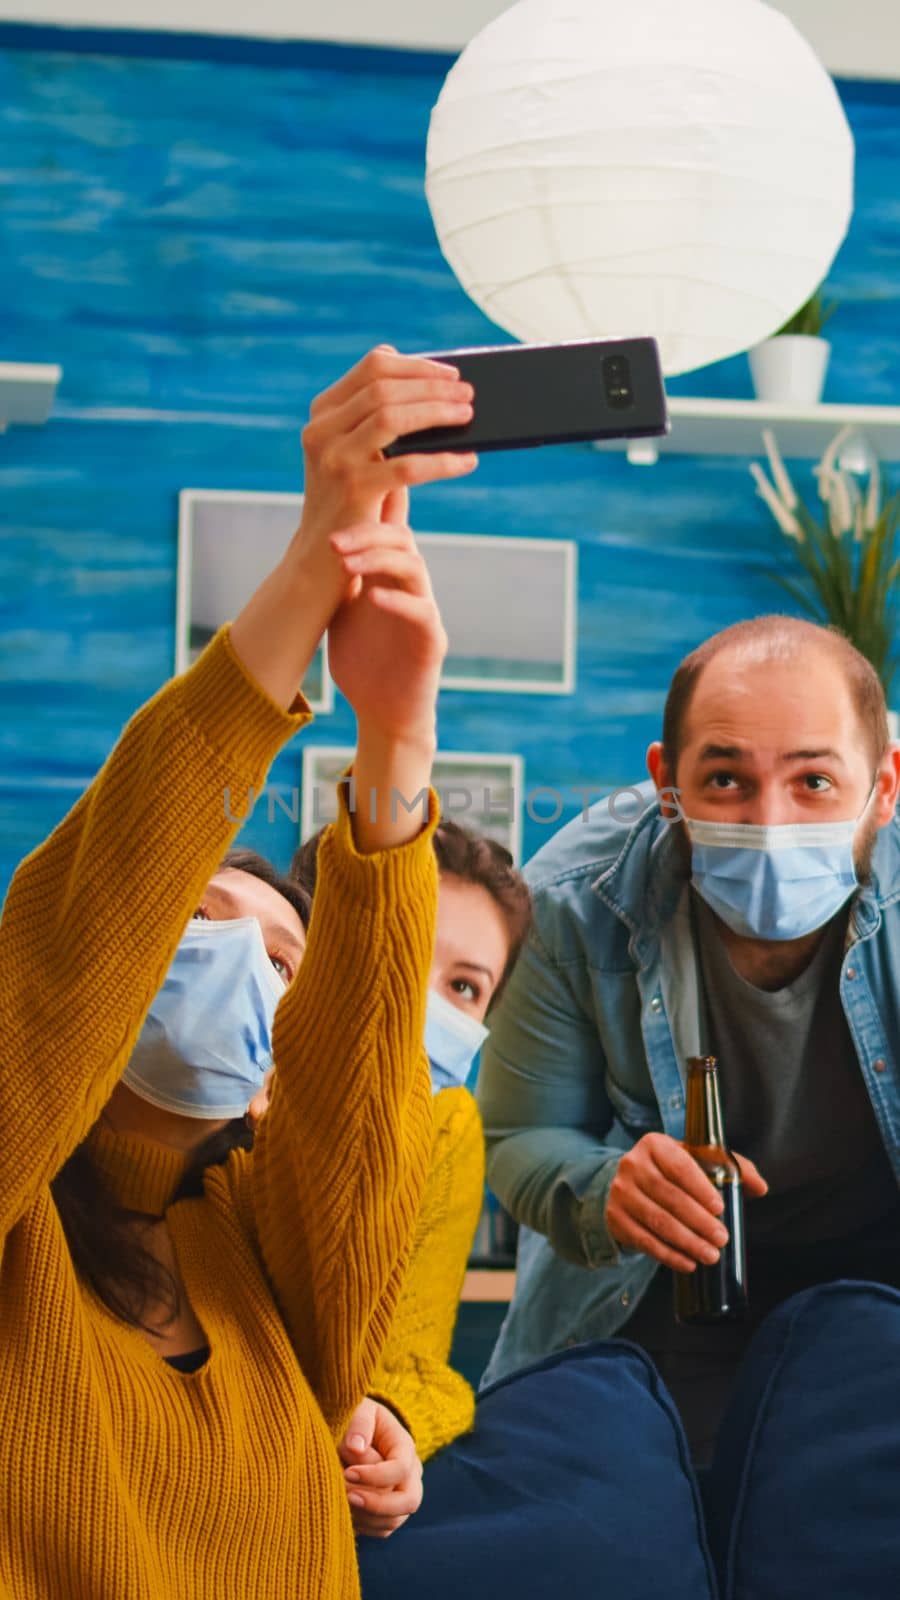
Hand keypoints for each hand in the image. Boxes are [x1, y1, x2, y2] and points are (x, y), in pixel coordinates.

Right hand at [299, 345, 477, 543]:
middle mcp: (323, 430)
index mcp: (324, 411)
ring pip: (393, 417)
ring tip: (467, 417)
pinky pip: (408, 466)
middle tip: (468, 394)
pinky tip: (467, 461)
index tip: (450, 373)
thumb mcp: (357, 451)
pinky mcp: (354, 489)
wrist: (325, 554)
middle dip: (432, 387)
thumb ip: (378, 417)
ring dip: (437, 412)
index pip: (372, 368)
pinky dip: (443, 461)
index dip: (416, 366)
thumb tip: (433, 385)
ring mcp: (335, 458)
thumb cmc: (354, 498)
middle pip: (385, 389)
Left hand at [327, 505, 446, 748]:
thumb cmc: (363, 664)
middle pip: (402, 538)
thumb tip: (311, 538)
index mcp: (388, 578)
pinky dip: (398, 601)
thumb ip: (339, 578)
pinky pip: (422, 612)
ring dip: (378, 560)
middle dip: (366, 533)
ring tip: (345, 564)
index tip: (338, 496)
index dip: (372, 505)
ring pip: (414, 567)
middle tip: (331, 541)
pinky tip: (373, 598)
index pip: (387, 529)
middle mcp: (411, 587)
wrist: (382, 714)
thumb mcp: (343, 611)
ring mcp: (425, 612)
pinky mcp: (432, 641)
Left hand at [339, 1397, 423, 1538]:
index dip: (374, 1476)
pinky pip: (382, 1530)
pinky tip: (344, 1510)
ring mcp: (402, 1495)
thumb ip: (358, 1425)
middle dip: (377, 1504)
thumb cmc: (355, 1419)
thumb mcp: (358, 1411)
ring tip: (341, 1501)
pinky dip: (364, 1526)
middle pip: (409, 1501)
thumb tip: (356, 1448)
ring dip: (365, 1516)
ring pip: (394, 1520)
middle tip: (349, 1497)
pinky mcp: (391, 1512)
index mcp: (404, 1446)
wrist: (352, 1432)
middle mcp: (410, 1474)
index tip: (348, 1473)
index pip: (400, 1469)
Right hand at [605, 1131, 767, 1272]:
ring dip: (686, 1242)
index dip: (700, 1188)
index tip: (720, 1208)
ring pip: (657, 1221)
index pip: (679, 1166)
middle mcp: (633, 1165)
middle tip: (722, 1238)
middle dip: (698, 1221)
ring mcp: (621, 1193)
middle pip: (669, 1196)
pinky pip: (644, 1240)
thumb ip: (731, 1168)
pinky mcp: (615, 1219)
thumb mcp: (695, 1161)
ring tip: (710, 1255)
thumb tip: (761, 1187)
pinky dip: (668, 1255)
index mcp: (655, 1145)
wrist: (627, 1185)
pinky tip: (688, 1263)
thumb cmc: (671, 1172)